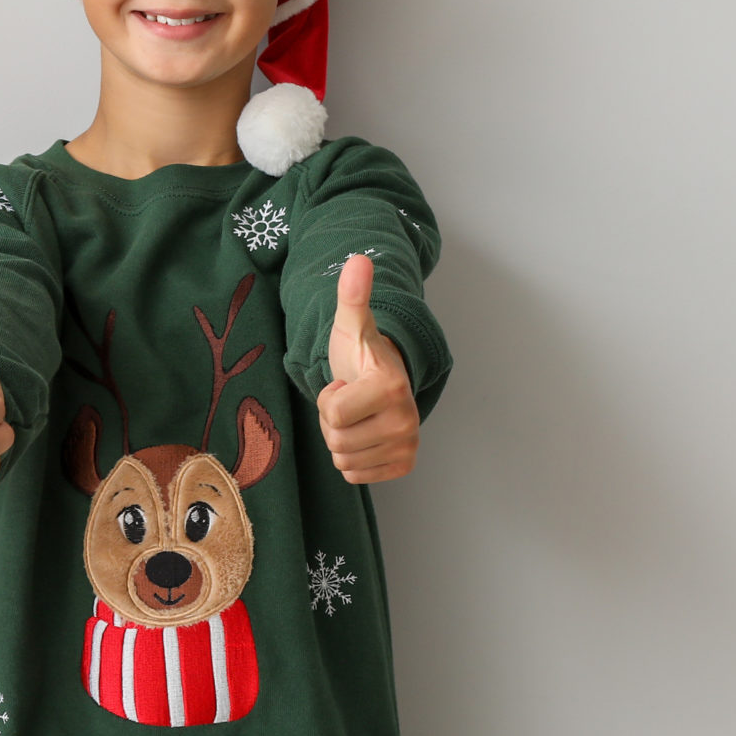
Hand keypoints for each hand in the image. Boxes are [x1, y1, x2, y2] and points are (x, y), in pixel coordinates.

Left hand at [318, 254, 418, 483]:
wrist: (381, 380)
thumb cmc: (360, 356)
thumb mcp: (350, 326)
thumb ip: (352, 295)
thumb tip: (357, 259)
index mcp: (391, 388)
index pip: (332, 414)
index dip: (328, 398)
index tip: (344, 384)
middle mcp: (407, 421)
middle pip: (336, 440)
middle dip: (333, 421)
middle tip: (349, 401)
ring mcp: (408, 446)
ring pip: (344, 460)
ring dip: (341, 439)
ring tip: (356, 415)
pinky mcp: (403, 465)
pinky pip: (355, 475)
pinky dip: (353, 458)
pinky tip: (364, 433)